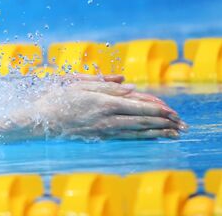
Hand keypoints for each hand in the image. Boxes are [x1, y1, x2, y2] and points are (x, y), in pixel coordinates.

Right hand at [19, 80, 186, 139]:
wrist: (41, 120)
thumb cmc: (58, 98)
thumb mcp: (79, 83)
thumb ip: (104, 83)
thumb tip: (126, 83)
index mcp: (102, 100)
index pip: (136, 104)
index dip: (156, 108)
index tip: (171, 110)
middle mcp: (106, 116)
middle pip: (141, 119)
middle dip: (163, 121)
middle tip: (180, 123)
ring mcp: (103, 129)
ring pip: (136, 130)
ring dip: (157, 131)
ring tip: (173, 133)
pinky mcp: (99, 137)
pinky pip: (125, 137)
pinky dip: (141, 137)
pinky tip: (151, 137)